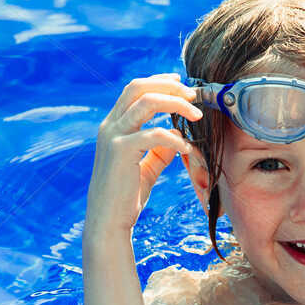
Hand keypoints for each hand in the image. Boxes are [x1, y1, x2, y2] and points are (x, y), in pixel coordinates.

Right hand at [85, 73, 201, 243]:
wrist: (108, 222)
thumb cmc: (126, 197)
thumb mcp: (145, 168)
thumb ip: (159, 150)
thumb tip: (178, 133)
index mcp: (113, 125)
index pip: (134, 90)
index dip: (159, 81)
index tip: (181, 83)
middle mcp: (110, 126)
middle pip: (138, 88)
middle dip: (169, 86)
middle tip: (193, 95)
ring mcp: (113, 137)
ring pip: (146, 103)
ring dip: (175, 104)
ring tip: (196, 115)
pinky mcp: (120, 152)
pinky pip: (153, 134)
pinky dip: (174, 138)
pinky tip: (187, 148)